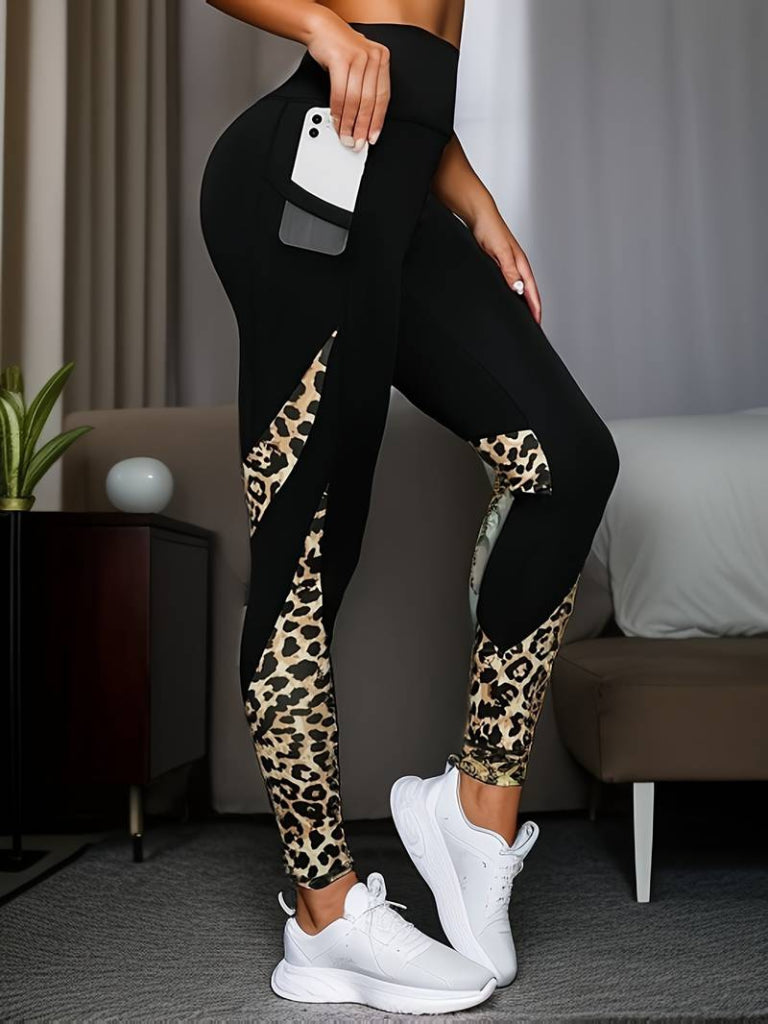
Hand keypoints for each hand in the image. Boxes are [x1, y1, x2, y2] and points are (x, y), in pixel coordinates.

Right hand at [305, 13, 389, 148]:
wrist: (322, 29)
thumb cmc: (341, 50)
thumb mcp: (360, 66)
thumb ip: (365, 88)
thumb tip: (364, 121)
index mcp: (382, 59)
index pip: (383, 97)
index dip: (377, 121)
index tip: (372, 137)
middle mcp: (373, 56)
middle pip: (370, 101)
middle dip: (362, 127)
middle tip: (357, 142)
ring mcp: (358, 56)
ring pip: (355, 100)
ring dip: (349, 123)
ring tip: (345, 136)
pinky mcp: (342, 58)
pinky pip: (341, 93)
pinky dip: (338, 112)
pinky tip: (337, 121)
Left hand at [471, 208, 541, 323]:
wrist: (478, 215)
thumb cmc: (490, 229)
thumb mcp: (501, 252)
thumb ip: (509, 270)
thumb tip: (519, 289)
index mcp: (521, 264)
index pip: (532, 291)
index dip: (535, 308)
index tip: (537, 323)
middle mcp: (517, 265)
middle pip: (528, 292)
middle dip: (532, 309)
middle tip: (533, 325)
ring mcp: (508, 265)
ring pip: (519, 288)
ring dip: (523, 302)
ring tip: (523, 317)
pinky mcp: (499, 263)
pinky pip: (508, 283)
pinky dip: (511, 294)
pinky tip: (507, 298)